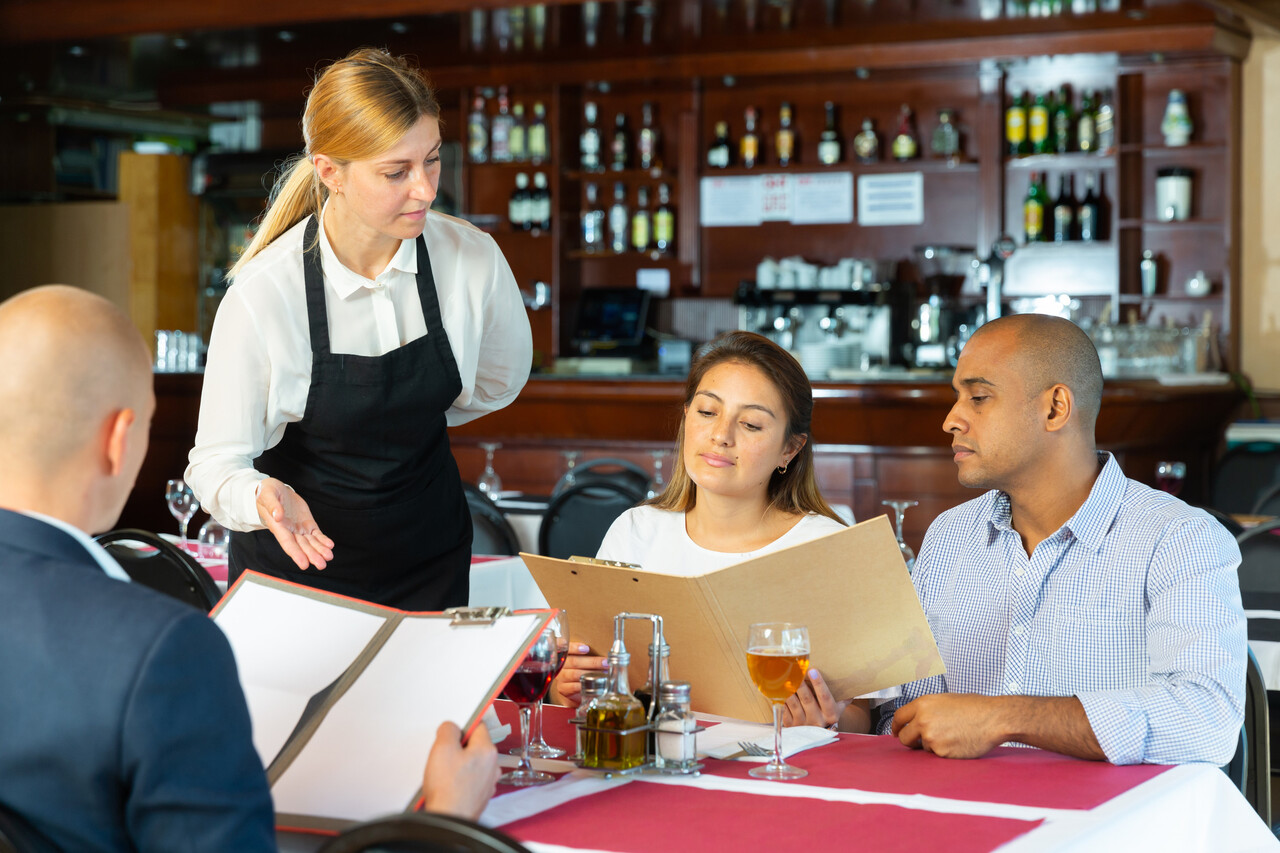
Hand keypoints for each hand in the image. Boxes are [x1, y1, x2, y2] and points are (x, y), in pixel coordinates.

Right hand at [256, 477, 333, 569]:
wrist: (274, 489)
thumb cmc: (266, 492)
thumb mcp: (267, 494)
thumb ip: (272, 505)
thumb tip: (277, 515)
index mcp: (278, 526)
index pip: (287, 543)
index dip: (296, 554)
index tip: (304, 564)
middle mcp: (288, 530)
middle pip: (301, 546)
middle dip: (311, 555)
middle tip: (322, 564)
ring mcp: (298, 528)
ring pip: (310, 542)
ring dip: (319, 550)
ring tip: (329, 557)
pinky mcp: (307, 523)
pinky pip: (316, 534)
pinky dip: (322, 540)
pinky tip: (329, 545)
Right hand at [422, 721, 499, 819]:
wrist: (449, 820)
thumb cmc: (447, 789)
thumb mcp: (442, 748)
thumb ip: (448, 729)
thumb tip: (452, 727)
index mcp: (487, 751)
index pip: (478, 726)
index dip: (462, 728)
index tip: (452, 734)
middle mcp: (492, 767)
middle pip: (475, 746)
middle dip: (459, 749)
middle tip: (444, 757)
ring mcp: (488, 783)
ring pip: (472, 764)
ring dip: (459, 766)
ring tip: (444, 775)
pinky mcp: (480, 797)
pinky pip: (470, 781)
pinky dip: (460, 781)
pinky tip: (448, 786)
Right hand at [549, 641, 607, 707]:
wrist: (567, 690)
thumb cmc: (576, 671)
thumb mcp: (578, 660)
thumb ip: (584, 654)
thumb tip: (602, 650)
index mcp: (561, 655)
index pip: (565, 648)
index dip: (574, 648)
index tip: (587, 648)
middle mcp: (559, 666)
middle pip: (574, 662)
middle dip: (592, 662)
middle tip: (605, 662)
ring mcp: (560, 678)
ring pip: (575, 674)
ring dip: (591, 673)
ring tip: (604, 673)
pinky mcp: (563, 689)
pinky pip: (574, 687)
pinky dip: (586, 685)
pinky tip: (595, 684)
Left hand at [782, 668, 846, 728]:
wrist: (816, 734)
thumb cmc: (827, 715)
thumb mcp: (838, 708)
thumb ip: (845, 697)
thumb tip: (854, 680)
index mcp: (831, 715)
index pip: (825, 697)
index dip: (819, 684)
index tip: (813, 670)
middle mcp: (817, 721)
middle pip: (807, 698)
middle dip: (801, 683)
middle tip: (795, 669)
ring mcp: (802, 723)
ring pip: (794, 702)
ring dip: (789, 688)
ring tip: (787, 675)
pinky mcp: (790, 724)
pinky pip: (784, 707)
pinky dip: (783, 696)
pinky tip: (781, 687)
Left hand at [890, 694, 1006, 758]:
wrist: (993, 719)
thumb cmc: (975, 708)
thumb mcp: (945, 700)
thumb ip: (927, 710)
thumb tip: (915, 720)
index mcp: (923, 704)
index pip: (898, 717)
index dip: (896, 726)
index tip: (896, 731)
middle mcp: (923, 720)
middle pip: (904, 737)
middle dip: (910, 740)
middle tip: (920, 741)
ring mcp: (931, 737)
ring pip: (922, 748)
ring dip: (931, 746)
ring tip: (951, 736)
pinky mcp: (941, 752)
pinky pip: (936, 755)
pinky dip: (944, 752)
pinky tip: (957, 743)